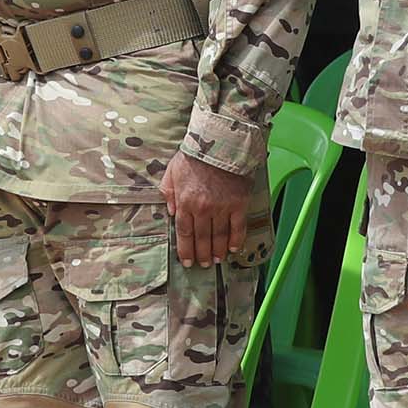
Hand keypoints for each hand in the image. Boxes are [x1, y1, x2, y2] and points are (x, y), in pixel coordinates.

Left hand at [160, 152, 261, 267]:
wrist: (220, 143)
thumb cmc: (194, 156)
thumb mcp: (172, 172)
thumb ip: (169, 193)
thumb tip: (171, 213)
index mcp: (185, 202)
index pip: (184, 233)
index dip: (186, 250)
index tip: (187, 261)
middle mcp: (202, 208)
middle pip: (202, 238)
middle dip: (202, 254)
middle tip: (204, 264)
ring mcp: (222, 207)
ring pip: (219, 236)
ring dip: (218, 251)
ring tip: (218, 260)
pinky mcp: (238, 203)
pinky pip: (238, 227)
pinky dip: (236, 240)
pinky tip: (234, 249)